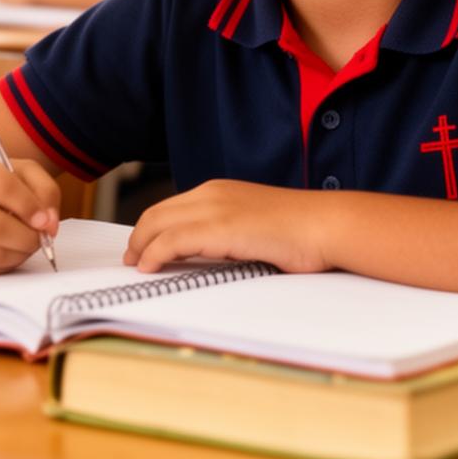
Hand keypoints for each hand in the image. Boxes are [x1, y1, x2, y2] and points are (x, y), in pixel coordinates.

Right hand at [0, 153, 60, 274]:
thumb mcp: (18, 172)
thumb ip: (44, 189)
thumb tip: (49, 223)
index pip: (2, 186)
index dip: (30, 206)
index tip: (46, 219)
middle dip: (28, 237)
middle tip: (40, 238)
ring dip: (19, 253)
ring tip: (25, 243)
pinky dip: (4, 264)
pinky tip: (6, 251)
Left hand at [126, 179, 331, 273]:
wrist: (325, 225)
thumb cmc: (301, 231)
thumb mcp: (255, 225)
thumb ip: (229, 232)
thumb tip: (210, 250)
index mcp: (220, 190)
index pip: (171, 207)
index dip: (151, 228)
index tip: (143, 247)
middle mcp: (211, 193)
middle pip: (156, 213)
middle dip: (138, 237)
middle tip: (132, 259)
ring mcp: (214, 209)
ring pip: (156, 224)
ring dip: (140, 247)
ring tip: (136, 266)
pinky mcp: (218, 229)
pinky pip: (170, 242)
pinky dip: (152, 255)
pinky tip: (148, 268)